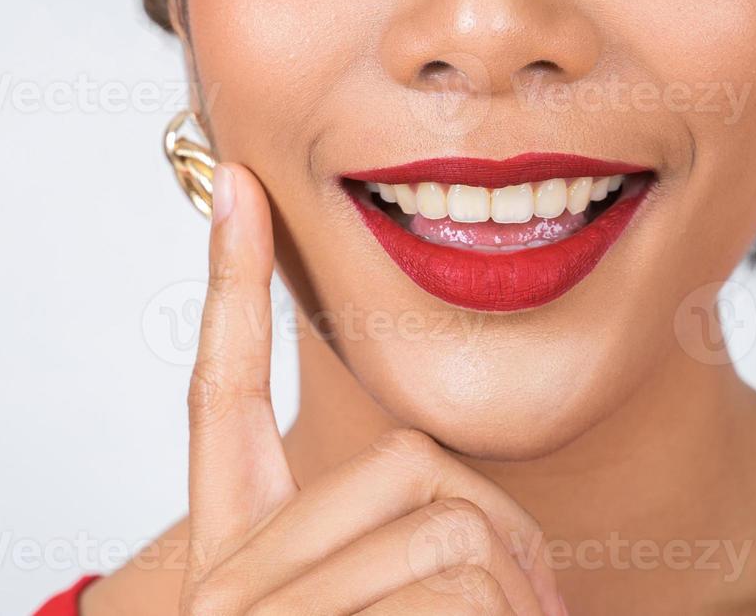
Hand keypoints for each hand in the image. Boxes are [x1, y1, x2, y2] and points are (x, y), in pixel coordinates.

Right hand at [181, 162, 566, 614]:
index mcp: (236, 545)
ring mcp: (243, 612)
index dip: (232, 284)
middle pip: (406, 461)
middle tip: (532, 603)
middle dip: (498, 527)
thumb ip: (396, 539)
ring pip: (446, 526)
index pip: (223, 393)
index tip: (241, 183)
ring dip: (518, 590)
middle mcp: (223, 578)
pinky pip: (456, 585)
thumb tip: (470, 517)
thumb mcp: (376, 612)